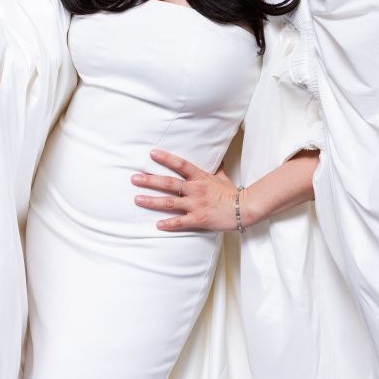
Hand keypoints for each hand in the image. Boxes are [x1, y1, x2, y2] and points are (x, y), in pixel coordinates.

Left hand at [130, 148, 248, 231]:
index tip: (151, 154)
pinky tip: (157, 224)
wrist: (244, 209)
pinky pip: (180, 222)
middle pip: (169, 183)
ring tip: (137, 199)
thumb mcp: (222, 177)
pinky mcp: (199, 219)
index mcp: (200, 177)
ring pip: (169, 202)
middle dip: (150, 180)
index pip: (180, 164)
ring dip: (152, 201)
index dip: (165, 158)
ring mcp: (196, 205)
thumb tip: (216, 157)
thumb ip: (215, 168)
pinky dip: (168, 224)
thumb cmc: (232, 193)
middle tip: (134, 178)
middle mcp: (195, 190)